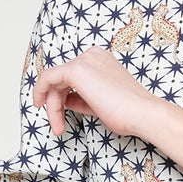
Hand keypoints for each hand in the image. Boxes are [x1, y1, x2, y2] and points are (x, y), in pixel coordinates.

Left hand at [32, 46, 153, 136]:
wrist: (142, 113)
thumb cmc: (129, 112)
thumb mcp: (100, 103)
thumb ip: (81, 99)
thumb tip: (65, 100)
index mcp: (101, 60)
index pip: (73, 77)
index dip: (63, 97)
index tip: (60, 114)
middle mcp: (92, 55)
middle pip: (61, 79)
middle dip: (55, 103)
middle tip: (58, 125)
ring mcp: (84, 60)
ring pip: (54, 81)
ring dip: (52, 105)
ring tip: (58, 126)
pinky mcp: (76, 69)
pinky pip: (47, 77)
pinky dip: (41, 91)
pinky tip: (41, 105)